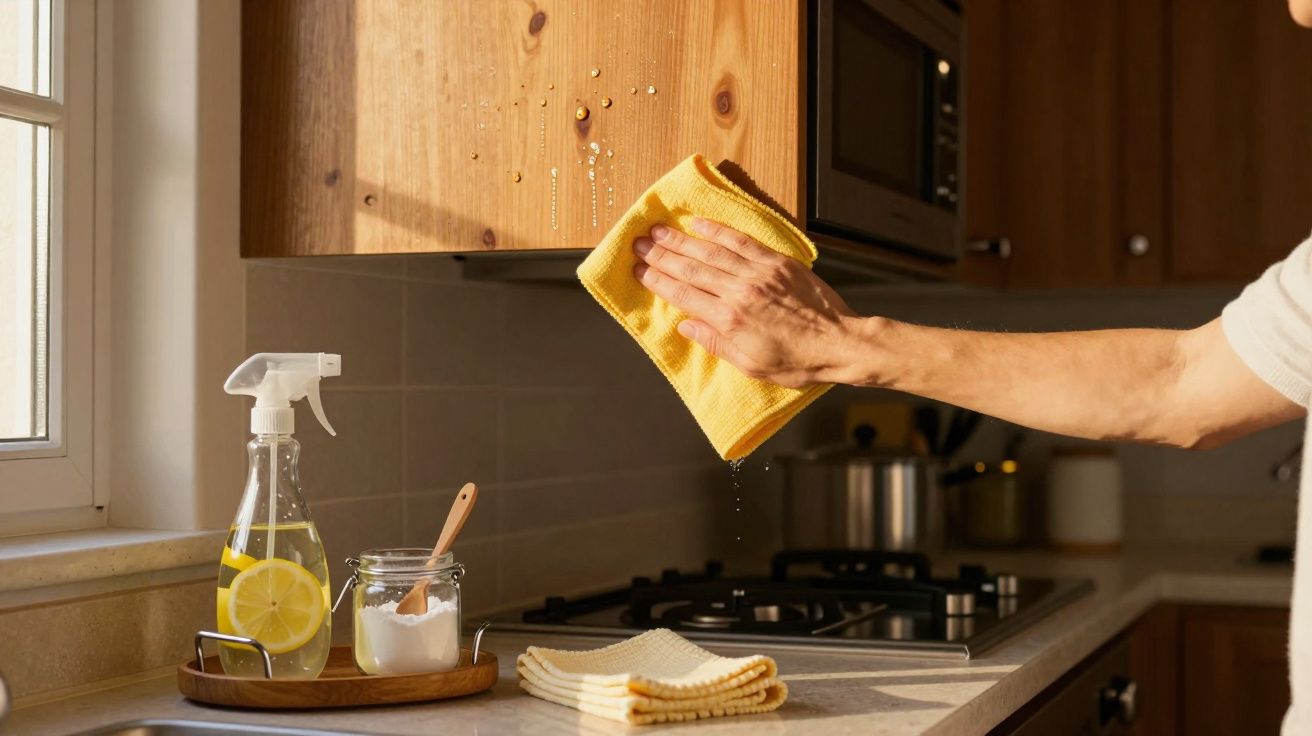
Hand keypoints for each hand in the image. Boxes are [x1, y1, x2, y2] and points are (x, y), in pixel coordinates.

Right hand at [632, 218, 863, 387]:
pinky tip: (700, 223)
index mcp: (729, 320)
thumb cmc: (796, 362)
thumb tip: (686, 326)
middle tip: (639, 244)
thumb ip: (715, 342)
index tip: (638, 270)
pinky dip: (719, 230)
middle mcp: (739, 292)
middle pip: (691, 268)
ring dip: (681, 240)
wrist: (840, 343)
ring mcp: (759, 273)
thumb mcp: (751, 366)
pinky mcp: (777, 262)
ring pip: (712, 251)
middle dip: (661, 256)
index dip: (657, 280)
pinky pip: (742, 242)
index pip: (683, 294)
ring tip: (658, 231)